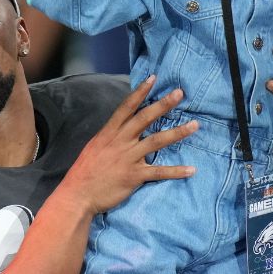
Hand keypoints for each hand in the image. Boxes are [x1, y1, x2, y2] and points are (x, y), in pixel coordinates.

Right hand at [59, 75, 196, 216]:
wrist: (78, 195)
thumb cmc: (85, 172)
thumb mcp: (94, 147)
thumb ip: (110, 137)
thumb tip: (122, 128)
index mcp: (109, 133)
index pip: (126, 107)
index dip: (140, 92)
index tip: (153, 78)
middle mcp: (120, 142)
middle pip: (144, 118)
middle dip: (163, 104)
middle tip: (180, 93)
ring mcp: (127, 158)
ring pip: (156, 141)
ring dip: (177, 132)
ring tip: (195, 125)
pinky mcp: (133, 176)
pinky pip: (158, 171)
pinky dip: (176, 171)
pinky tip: (191, 169)